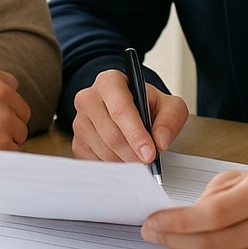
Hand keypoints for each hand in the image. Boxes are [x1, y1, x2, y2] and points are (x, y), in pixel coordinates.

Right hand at [0, 63, 30, 148]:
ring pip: (19, 133)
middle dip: (8, 122)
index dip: (3, 102)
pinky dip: (1, 155)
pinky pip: (13, 151)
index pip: (12, 87)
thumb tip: (3, 93)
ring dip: (4, 139)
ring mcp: (3, 118)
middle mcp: (0, 93)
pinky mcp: (2, 143)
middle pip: (21, 112)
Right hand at [70, 68, 188, 165]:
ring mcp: (79, 121)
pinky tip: (125, 160)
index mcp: (110, 81)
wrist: (131, 111)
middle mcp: (89, 98)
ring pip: (103, 150)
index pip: (120, 110)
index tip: (150, 154)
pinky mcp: (77, 141)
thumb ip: (170, 120)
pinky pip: (94, 161)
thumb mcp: (169, 106)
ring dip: (125, 162)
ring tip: (139, 160)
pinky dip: (113, 167)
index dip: (136, 135)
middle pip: (111, 134)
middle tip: (149, 163)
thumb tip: (160, 142)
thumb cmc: (148, 106)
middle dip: (133, 154)